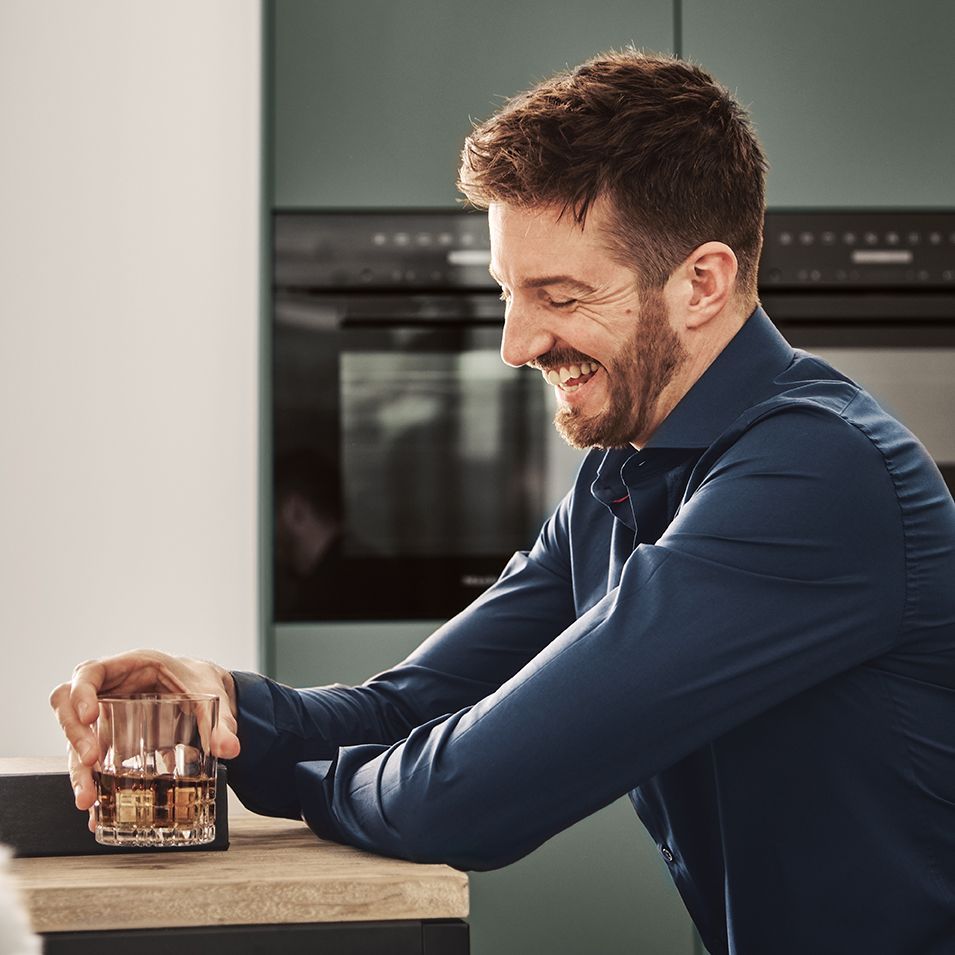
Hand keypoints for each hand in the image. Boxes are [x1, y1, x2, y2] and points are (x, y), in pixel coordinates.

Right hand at [49, 649, 240, 829]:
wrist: (204, 691)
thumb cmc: (199, 680)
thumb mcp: (210, 693)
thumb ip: (220, 721)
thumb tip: (230, 748)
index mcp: (129, 667)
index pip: (89, 672)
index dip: (81, 692)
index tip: (91, 715)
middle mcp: (109, 690)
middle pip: (68, 706)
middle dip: (74, 734)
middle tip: (90, 761)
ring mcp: (105, 716)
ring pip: (75, 739)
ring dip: (77, 770)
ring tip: (88, 800)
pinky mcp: (109, 740)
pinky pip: (90, 761)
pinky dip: (93, 784)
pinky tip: (98, 811)